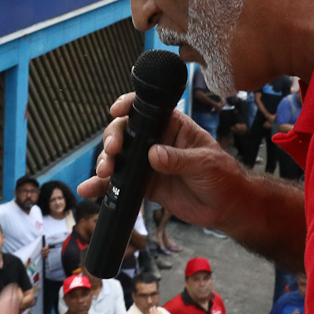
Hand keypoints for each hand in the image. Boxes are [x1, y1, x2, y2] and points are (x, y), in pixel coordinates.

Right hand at [75, 93, 250, 230]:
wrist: (225, 207)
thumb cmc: (223, 176)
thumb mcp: (205, 164)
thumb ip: (179, 159)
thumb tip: (153, 154)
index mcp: (173, 125)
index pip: (147, 109)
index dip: (128, 105)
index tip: (117, 111)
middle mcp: (156, 140)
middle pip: (125, 131)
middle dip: (113, 138)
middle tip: (113, 152)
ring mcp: (147, 162)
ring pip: (118, 156)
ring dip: (105, 161)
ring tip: (104, 173)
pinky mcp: (143, 184)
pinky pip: (119, 183)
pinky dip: (102, 186)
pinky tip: (88, 189)